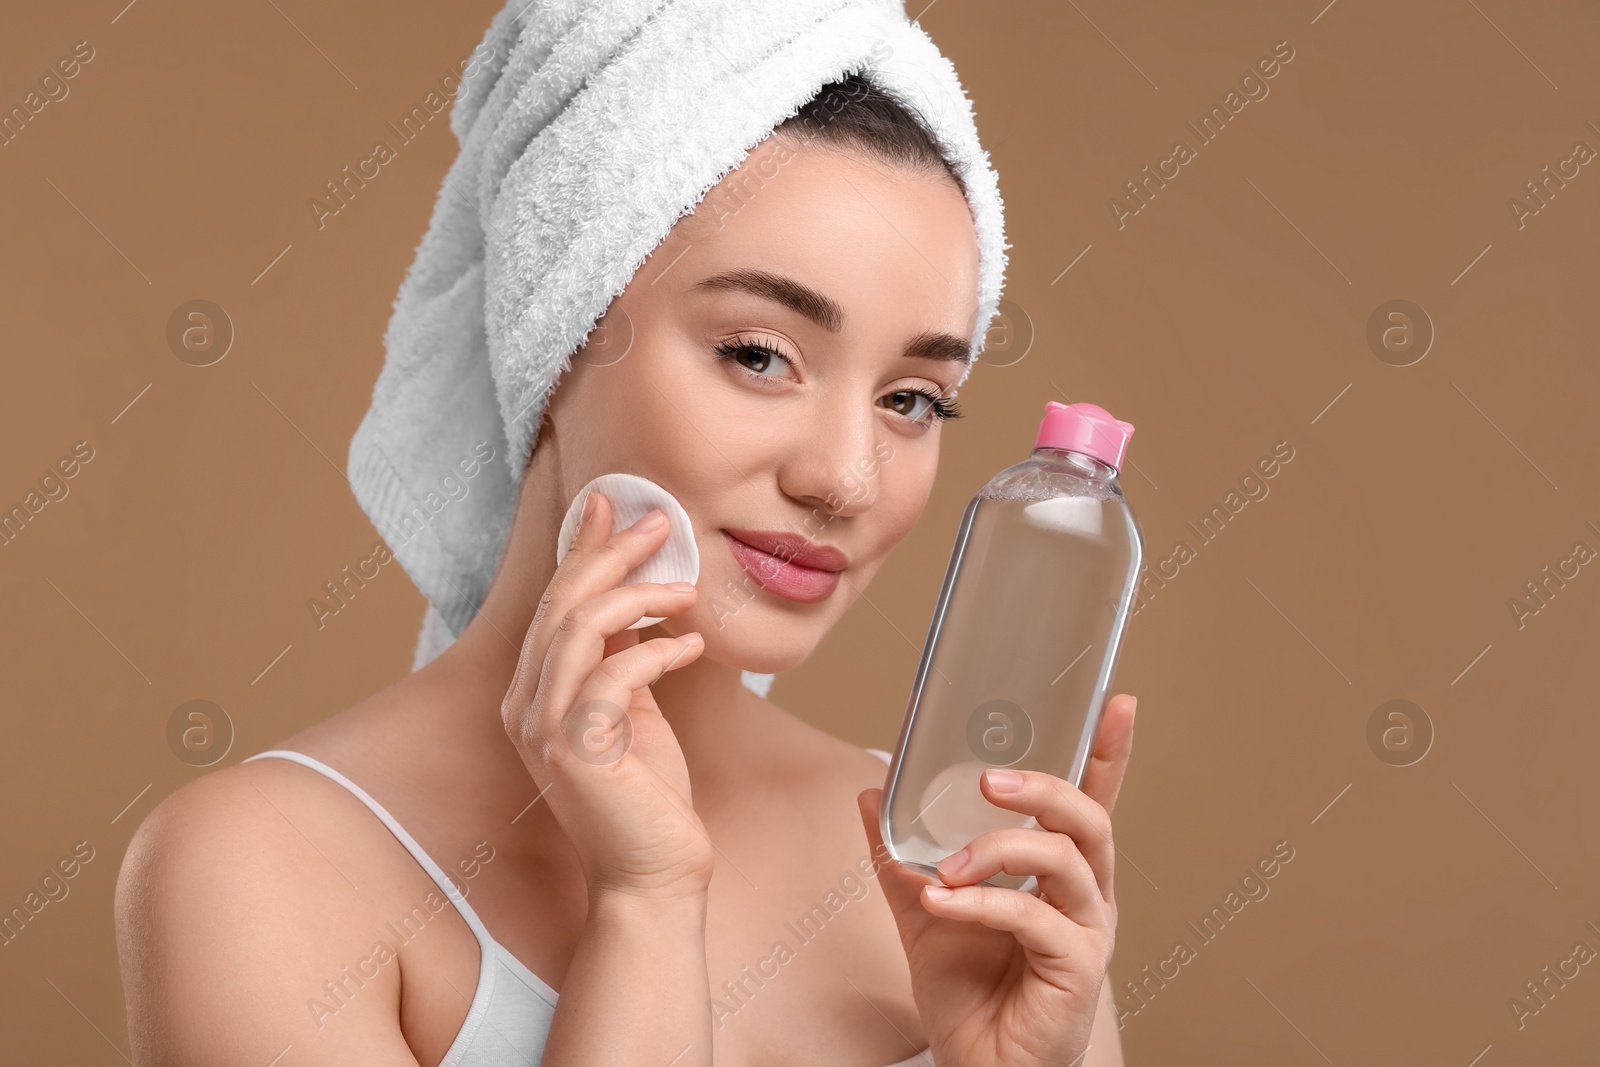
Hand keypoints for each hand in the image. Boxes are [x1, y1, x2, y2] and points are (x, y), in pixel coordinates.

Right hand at [502, 490, 711, 899]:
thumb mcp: (632, 711)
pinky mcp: (580, 752)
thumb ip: (622, 658)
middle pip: (559, 605)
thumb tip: (640, 596)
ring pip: (579, 630)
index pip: (552, 605)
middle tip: (659, 523)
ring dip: (637, 596)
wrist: (652, 876)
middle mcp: (524, 708)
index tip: (613, 506)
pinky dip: (656, 650)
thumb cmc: (647, 796)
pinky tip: (692, 646)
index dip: (582, 550)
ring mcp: (545, 730)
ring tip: (686, 589)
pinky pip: (614, 675)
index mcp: (531, 695)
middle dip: (609, 554)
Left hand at [857, 693, 1137, 1066]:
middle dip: (1043, 789)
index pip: (1092, 800)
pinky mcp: (1076, 968)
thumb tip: (872, 795)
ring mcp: (1086, 931)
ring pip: (1066, 861)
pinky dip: (983, 904)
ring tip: (948, 865)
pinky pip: (1033, 917)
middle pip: (1087, 820)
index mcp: (1059, 872)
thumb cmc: (969, 989)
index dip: (1108, 752)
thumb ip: (901, 854)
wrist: (975, 1063)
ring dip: (1000, 849)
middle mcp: (1084, 895)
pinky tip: (941, 901)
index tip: (1116, 702)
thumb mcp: (925, 908)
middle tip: (989, 781)